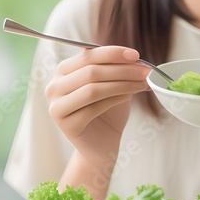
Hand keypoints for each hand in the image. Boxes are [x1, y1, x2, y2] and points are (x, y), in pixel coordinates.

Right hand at [45, 46, 150, 170]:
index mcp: (62, 72)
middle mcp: (54, 87)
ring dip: (123, 83)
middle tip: (145, 71)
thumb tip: (131, 56)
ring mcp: (56, 107)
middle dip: (122, 69)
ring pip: (93, 88)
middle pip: (91, 72)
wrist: (102, 146)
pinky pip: (94, 107)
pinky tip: (131, 94)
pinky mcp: (66, 125)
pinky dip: (117, 98)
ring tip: (143, 83)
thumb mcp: (111, 84)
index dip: (112, 52)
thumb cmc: (107, 112)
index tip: (136, 54)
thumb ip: (114, 69)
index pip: (87, 55)